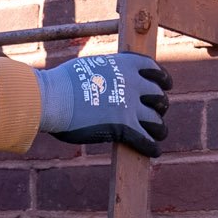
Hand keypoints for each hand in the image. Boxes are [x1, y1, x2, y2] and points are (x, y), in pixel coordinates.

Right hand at [35, 53, 171, 155]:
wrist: (52, 98)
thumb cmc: (61, 84)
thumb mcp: (89, 68)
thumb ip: (105, 74)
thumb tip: (104, 81)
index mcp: (124, 65)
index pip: (153, 69)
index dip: (162, 79)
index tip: (165, 85)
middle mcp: (132, 84)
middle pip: (159, 98)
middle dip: (159, 107)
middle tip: (154, 114)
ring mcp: (130, 106)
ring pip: (157, 122)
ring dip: (159, 130)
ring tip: (157, 135)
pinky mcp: (124, 128)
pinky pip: (147, 141)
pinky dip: (152, 148)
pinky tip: (153, 152)